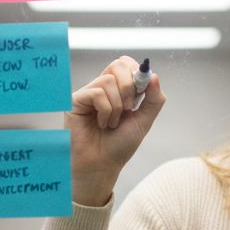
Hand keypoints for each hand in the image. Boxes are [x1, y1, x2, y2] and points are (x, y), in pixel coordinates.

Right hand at [66, 56, 165, 205]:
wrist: (102, 166)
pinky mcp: (76, 100)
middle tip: (130, 108)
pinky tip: (102, 124)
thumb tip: (154, 75)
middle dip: (130, 86)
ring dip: (118, 106)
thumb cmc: (119, 146)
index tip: (143, 91)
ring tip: (112, 124)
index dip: (138, 72)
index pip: (126, 64)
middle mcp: (102, 88)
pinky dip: (106, 111)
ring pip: (109, 81)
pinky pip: (98, 93)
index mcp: (118, 90)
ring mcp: (88, 93)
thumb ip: (153, 99)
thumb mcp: (143, 121)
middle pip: (118, 64)